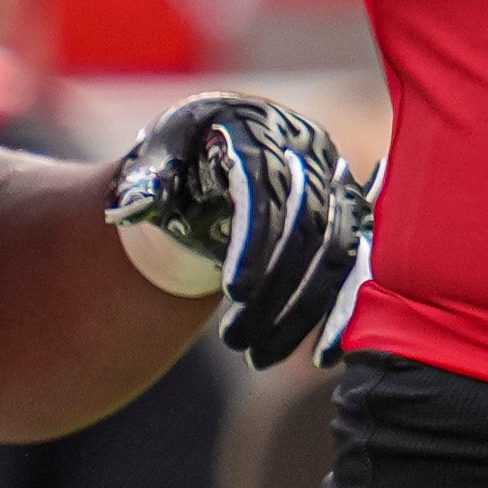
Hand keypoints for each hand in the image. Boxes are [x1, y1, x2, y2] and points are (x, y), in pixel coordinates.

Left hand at [109, 93, 373, 368]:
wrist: (214, 159)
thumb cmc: (179, 158)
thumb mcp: (156, 156)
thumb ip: (145, 179)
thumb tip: (131, 207)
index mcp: (260, 131)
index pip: (268, 188)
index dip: (256, 240)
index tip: (233, 292)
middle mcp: (309, 153)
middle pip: (309, 226)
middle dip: (276, 289)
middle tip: (235, 341)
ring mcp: (336, 186)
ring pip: (337, 254)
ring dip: (301, 311)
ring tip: (258, 356)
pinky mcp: (349, 220)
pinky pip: (356, 269)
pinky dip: (341, 312)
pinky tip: (321, 356)